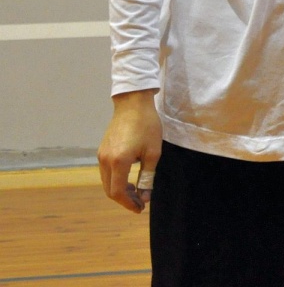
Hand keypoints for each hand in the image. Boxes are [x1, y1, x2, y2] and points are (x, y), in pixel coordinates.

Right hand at [97, 90, 161, 212]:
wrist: (133, 103)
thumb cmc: (147, 126)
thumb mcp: (153, 152)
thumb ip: (147, 177)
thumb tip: (145, 197)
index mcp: (119, 162)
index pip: (118, 192)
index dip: (129, 203)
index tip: (140, 208)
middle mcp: (105, 161)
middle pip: (110, 190)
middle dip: (124, 199)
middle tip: (139, 203)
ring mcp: (101, 155)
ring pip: (106, 182)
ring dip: (119, 190)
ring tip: (136, 192)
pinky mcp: (101, 150)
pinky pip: (105, 172)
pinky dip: (115, 180)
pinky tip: (128, 178)